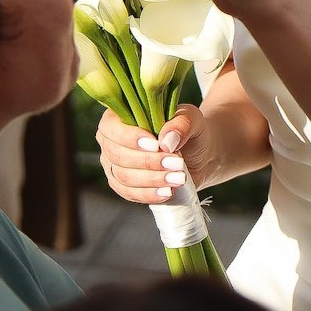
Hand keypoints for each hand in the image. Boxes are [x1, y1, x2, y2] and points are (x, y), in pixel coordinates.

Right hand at [98, 102, 216, 204]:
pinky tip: (167, 192)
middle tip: (176, 163)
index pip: (112, 128)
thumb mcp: (192, 118)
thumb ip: (181, 124)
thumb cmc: (189, 130)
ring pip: (123, 176)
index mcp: (120, 116)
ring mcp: (114, 165)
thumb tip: (166, 141)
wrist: (199, 154)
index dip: (130, 138)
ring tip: (178, 178)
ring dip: (152, 179)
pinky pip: (129, 193)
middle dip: (148, 161)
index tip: (156, 145)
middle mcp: (111, 140)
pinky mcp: (123, 185)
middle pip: (117, 155)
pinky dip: (149, 194)